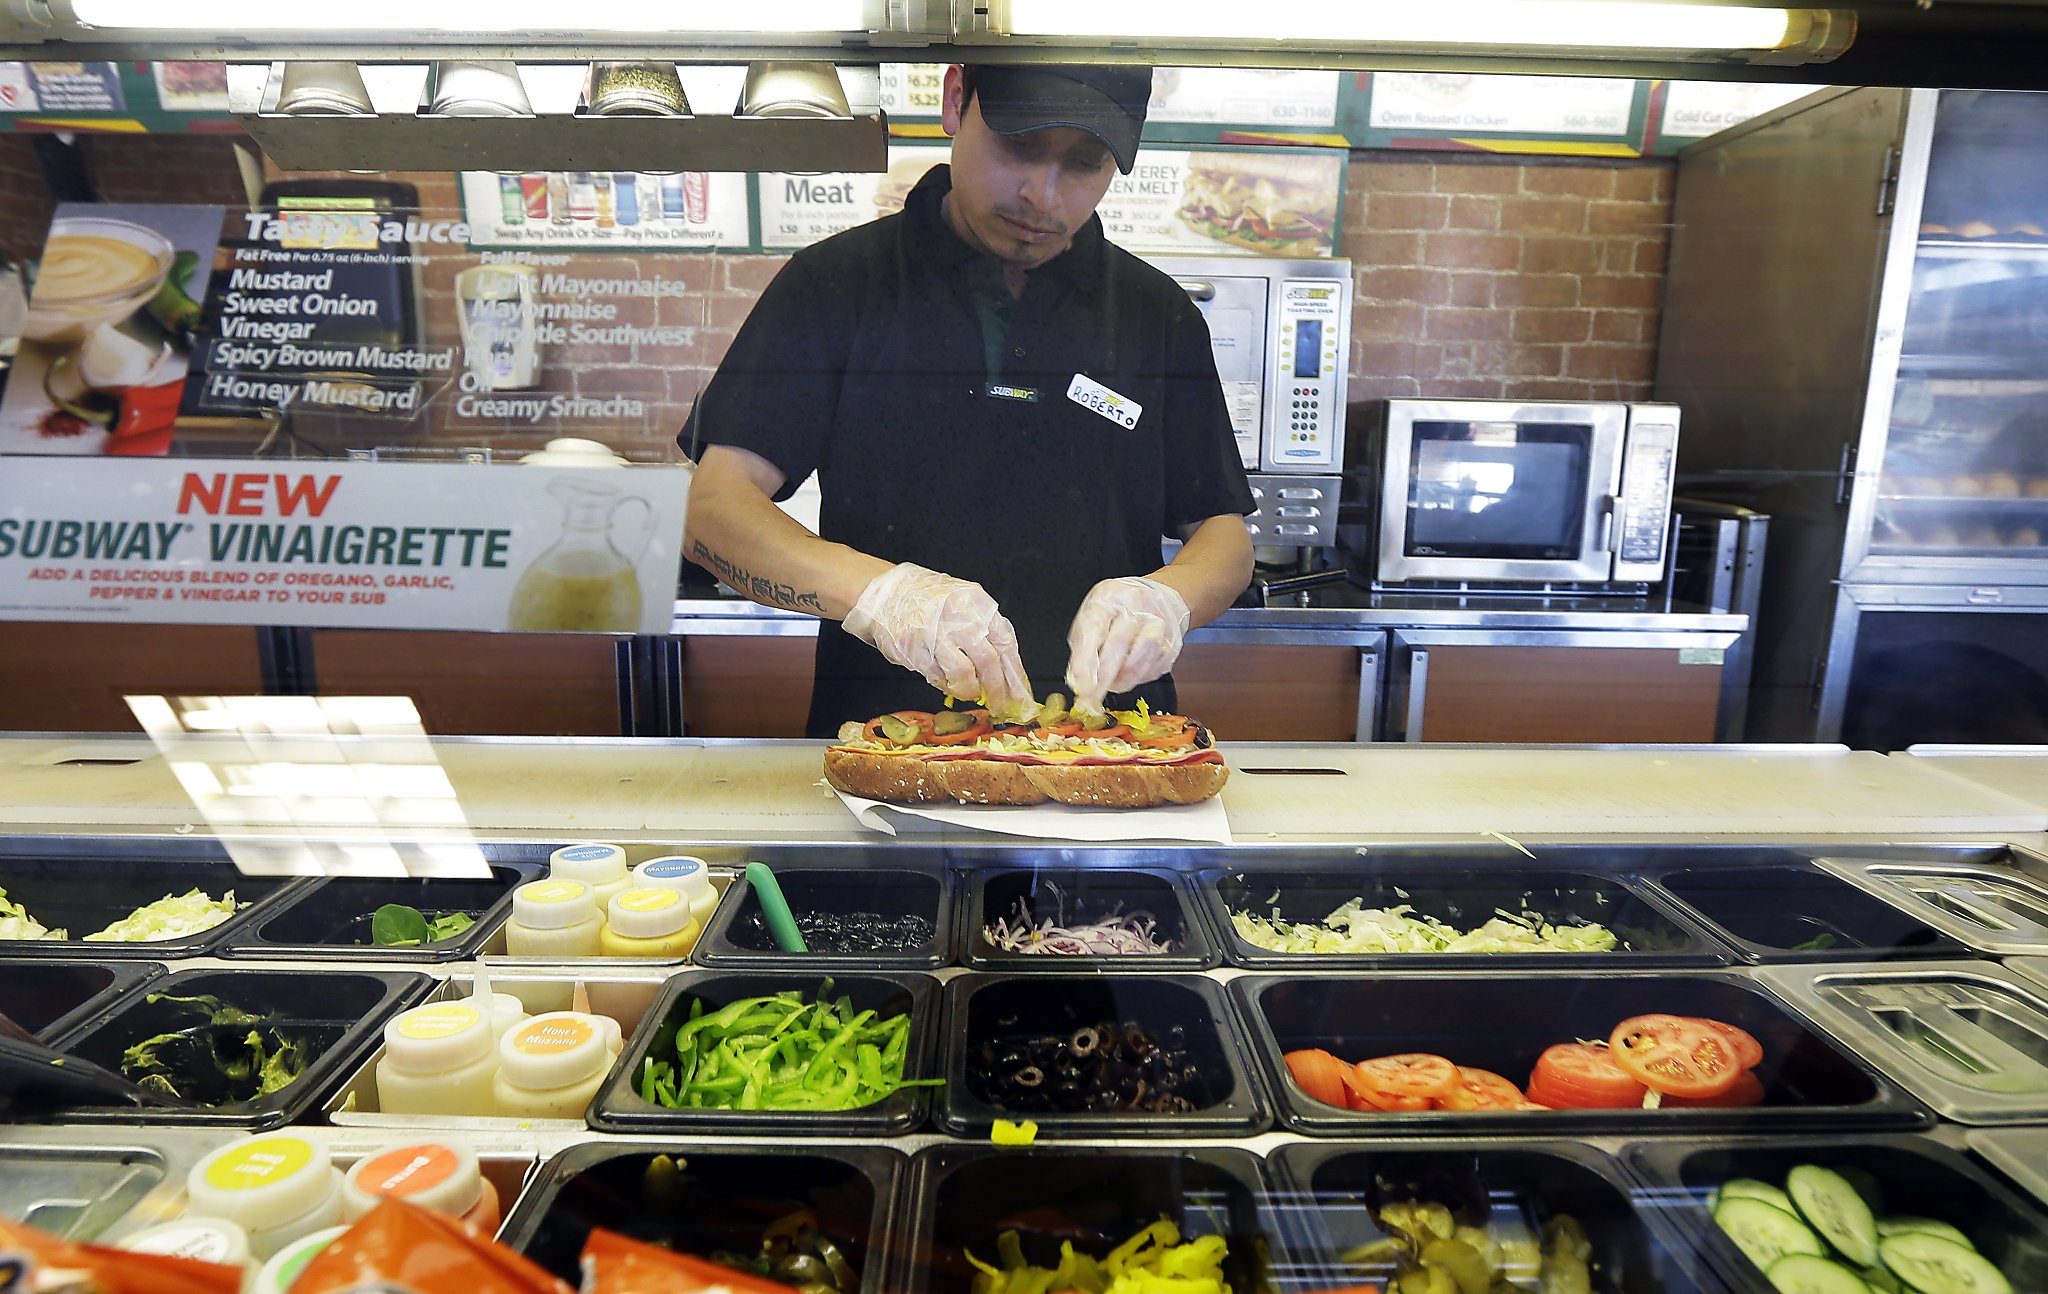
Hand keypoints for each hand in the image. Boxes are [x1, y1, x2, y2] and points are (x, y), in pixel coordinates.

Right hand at [843, 563, 1033, 711]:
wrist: (887, 592)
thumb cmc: (929, 601)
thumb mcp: (964, 605)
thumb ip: (985, 632)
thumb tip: (1007, 674)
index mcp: (977, 603)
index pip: (1006, 643)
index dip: (1015, 675)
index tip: (1021, 697)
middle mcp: (958, 614)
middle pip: (988, 661)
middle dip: (997, 690)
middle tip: (999, 706)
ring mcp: (934, 630)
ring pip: (963, 673)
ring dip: (969, 690)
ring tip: (968, 692)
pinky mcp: (913, 647)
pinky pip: (936, 675)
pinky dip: (944, 683)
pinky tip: (944, 679)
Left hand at [1065, 576, 1190, 711]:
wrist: (1160, 596)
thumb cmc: (1120, 607)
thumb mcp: (1094, 614)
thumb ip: (1083, 644)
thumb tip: (1077, 680)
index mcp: (1110, 598)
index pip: (1095, 630)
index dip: (1085, 661)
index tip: (1080, 686)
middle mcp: (1137, 608)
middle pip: (1118, 646)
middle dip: (1102, 679)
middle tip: (1091, 700)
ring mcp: (1159, 624)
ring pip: (1140, 661)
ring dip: (1122, 681)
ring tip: (1111, 685)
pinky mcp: (1172, 643)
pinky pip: (1153, 669)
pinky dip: (1138, 679)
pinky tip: (1129, 676)